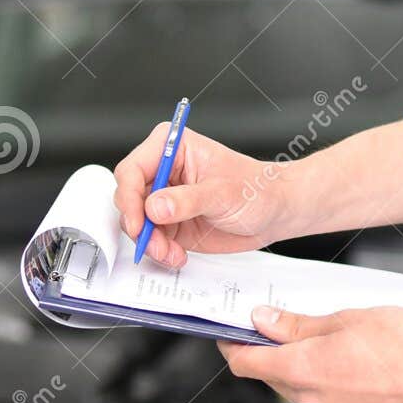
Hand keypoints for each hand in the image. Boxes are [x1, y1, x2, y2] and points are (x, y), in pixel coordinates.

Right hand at [112, 127, 292, 268]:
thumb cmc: (257, 189)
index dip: (129, 196)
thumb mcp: (223, 193)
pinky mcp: (168, 221)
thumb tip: (155, 207)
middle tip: (153, 242)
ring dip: (149, 242)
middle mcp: (163, 171)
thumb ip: (187, 200)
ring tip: (171, 252)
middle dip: (138, 224)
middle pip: (128, 197)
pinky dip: (159, 251)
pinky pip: (150, 238)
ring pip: (136, 222)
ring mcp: (163, 198)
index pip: (133, 169)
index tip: (139, 221)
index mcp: (172, 148)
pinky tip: (177, 254)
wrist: (274, 212)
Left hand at [218, 306, 402, 402]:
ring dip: (304, 374)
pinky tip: (355, 372)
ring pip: (302, 396)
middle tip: (283, 331)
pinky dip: (332, 391)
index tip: (231, 335)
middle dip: (273, 356)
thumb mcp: (344, 319)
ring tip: (332, 349)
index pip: (246, 363)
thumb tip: (263, 320)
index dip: (233, 347)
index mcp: (302, 370)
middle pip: (273, 379)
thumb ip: (297, 325)